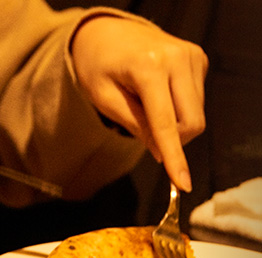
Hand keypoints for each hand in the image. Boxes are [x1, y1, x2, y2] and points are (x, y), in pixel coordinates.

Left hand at [71, 16, 207, 191]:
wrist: (106, 33)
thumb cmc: (98, 66)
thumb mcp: (104, 98)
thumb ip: (134, 125)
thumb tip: (161, 152)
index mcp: (149, 68)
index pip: (166, 123)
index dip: (174, 157)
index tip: (182, 183)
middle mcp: (177, 59)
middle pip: (191, 122)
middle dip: (173, 141)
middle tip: (146, 136)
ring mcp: (192, 56)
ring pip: (196, 114)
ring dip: (174, 123)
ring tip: (145, 105)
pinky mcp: (198, 59)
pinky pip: (196, 100)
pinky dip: (178, 108)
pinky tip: (158, 95)